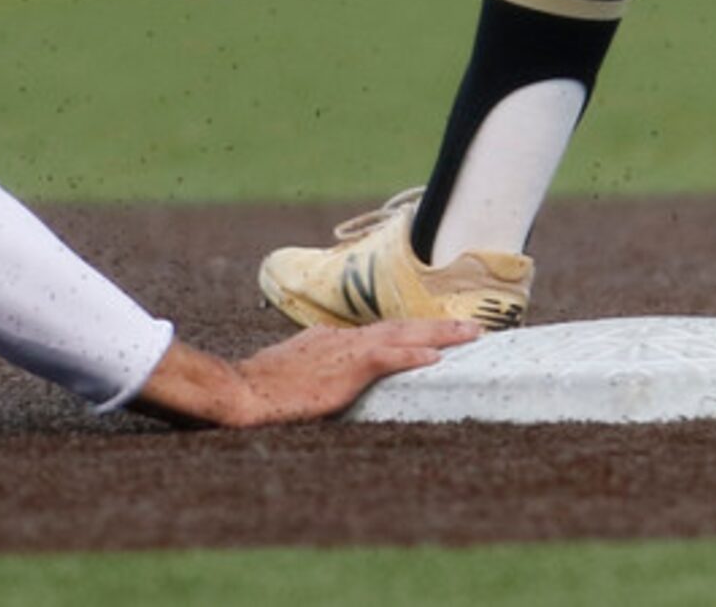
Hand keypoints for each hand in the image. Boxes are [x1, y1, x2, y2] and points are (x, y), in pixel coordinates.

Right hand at [133, 319, 474, 427]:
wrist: (243, 391)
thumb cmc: (259, 389)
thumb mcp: (290, 374)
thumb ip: (312, 372)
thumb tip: (319, 380)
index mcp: (330, 340)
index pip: (379, 333)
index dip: (410, 333)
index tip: (436, 334)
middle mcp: (343, 338)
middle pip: (399, 326)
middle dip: (438, 325)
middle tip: (473, 326)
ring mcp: (345, 350)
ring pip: (403, 334)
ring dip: (440, 333)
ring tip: (472, 334)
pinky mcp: (345, 367)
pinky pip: (388, 357)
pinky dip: (413, 353)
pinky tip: (437, 355)